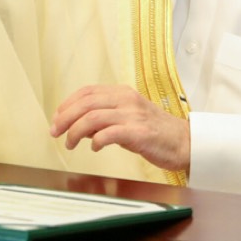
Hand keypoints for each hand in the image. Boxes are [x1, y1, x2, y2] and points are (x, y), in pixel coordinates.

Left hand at [51, 84, 190, 172]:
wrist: (185, 143)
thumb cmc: (155, 132)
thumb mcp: (127, 119)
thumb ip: (105, 119)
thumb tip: (80, 126)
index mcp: (122, 93)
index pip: (87, 92)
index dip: (68, 104)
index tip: (57, 117)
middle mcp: (126, 99)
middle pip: (86, 103)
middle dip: (65, 118)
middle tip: (55, 132)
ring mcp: (133, 115)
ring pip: (93, 117)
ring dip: (76, 131)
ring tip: (70, 143)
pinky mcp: (139, 132)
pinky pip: (109, 134)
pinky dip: (97, 141)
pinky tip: (95, 148)